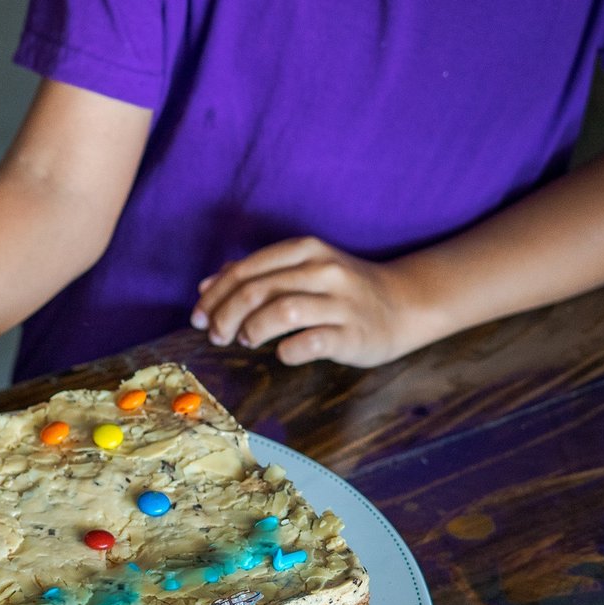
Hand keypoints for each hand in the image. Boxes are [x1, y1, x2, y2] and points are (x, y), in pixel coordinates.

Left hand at [192, 236, 421, 366]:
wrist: (405, 303)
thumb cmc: (341, 288)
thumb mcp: (301, 269)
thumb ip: (256, 274)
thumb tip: (206, 287)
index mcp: (304, 250)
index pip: (245, 270)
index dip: (215, 296)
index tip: (198, 316)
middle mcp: (323, 270)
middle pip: (257, 290)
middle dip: (225, 316)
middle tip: (215, 335)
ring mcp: (341, 302)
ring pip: (282, 311)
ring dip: (252, 329)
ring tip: (245, 341)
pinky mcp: (354, 334)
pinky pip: (311, 342)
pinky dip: (287, 350)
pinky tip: (282, 353)